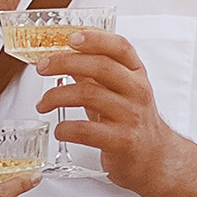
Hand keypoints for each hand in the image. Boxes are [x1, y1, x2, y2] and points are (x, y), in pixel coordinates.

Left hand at [37, 33, 196, 196]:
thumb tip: (63, 55)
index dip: (95, 39)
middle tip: (42, 67)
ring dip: (56, 96)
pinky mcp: (122, 141)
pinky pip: (86, 130)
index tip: (70, 37)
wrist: (154, 158)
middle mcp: (137, 91)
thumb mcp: (119, 92)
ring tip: (42, 103)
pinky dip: (66, 128)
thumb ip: (95, 74)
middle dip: (64, 63)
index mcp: (136, 74)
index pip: (120, 47)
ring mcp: (131, 116)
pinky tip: (58, 129)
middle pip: (100, 67)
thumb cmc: (132, 122)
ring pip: (89, 95)